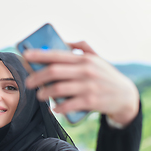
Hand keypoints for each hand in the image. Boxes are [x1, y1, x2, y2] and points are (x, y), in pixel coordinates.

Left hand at [24, 41, 138, 125]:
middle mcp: (86, 70)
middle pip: (53, 72)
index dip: (39, 55)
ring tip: (40, 95)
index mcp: (84, 59)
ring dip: (45, 93)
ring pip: (58, 88)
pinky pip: (68, 105)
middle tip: (28, 83)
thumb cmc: (105, 76)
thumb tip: (63, 42)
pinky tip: (54, 109)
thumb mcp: (97, 58)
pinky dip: (58, 107)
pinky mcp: (91, 101)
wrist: (125, 96)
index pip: (57, 55)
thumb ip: (81, 47)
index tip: (25, 56)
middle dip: (36, 77)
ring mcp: (88, 86)